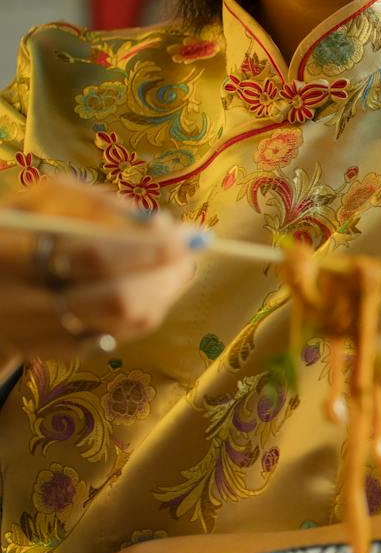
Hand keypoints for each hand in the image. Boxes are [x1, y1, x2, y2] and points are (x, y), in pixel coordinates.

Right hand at [0, 176, 197, 360]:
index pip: (95, 256)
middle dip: (166, 274)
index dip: (150, 248)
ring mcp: (31, 332)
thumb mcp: (47, 201)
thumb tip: (159, 224)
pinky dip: (142, 311)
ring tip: (177, 266)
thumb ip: (97, 205)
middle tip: (191, 252)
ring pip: (121, 322)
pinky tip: (149, 288)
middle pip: (116, 298)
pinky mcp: (47, 351)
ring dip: (163, 292)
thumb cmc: (27, 226)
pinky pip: (114, 337)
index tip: (187, 234)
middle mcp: (15, 299)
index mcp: (9, 250)